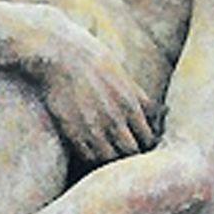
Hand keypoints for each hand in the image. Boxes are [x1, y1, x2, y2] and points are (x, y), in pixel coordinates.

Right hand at [37, 37, 156, 162]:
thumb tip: (153, 111)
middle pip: (132, 152)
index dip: (145, 142)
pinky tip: (90, 148)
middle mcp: (115, 120)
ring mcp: (93, 128)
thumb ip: (137, 95)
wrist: (60, 54)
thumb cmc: (92, 58)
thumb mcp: (122, 74)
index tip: (139, 141)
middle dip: (130, 153)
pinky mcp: (73, 132)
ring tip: (108, 153)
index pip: (148, 138)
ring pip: (110, 158)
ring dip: (110, 158)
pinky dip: (91, 155)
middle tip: (125, 151)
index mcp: (130, 105)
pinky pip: (87, 156)